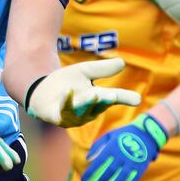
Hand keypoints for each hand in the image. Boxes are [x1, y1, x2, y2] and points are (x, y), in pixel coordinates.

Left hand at [25, 58, 140, 126]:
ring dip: (87, 104)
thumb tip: (123, 62)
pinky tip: (68, 92)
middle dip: (106, 101)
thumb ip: (102, 69)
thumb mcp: (85, 71)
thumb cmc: (66, 82)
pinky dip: (67, 103)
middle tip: (114, 96)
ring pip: (83, 111)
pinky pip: (63, 113)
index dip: (125, 98)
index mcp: (97, 99)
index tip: (138, 99)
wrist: (41, 91)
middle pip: (99, 105)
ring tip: (93, 95)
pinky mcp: (57, 118)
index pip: (113, 98)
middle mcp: (88, 111)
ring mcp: (73, 116)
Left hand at [81, 113, 167, 180]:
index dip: (90, 172)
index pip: (98, 162)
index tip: (84, 180)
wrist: (146, 131)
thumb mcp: (109, 135)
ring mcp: (131, 161)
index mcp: (112, 147)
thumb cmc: (124, 134)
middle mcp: (121, 155)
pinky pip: (134, 178)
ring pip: (121, 177)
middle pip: (108, 172)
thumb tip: (87, 158)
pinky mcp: (141, 165)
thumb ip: (97, 145)